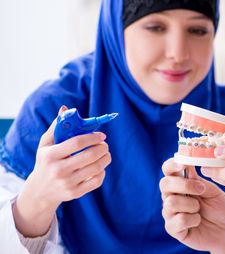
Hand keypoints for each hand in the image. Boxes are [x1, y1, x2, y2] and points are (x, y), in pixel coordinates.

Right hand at [13, 106, 111, 236]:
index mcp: (50, 155)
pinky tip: (99, 167)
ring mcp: (67, 183)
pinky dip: (102, 172)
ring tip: (105, 153)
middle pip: (89, 155)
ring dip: (105, 158)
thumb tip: (66, 109)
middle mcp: (58, 170)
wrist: (39, 192)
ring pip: (96, 168)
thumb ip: (56, 127)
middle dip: (102, 147)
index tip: (101, 135)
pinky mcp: (74, 193)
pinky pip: (96, 181)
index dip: (92, 137)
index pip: (77, 143)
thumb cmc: (45, 162)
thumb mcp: (45, 145)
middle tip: (104, 144)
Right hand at [159, 158, 224, 253]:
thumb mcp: (214, 191)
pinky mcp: (173, 229)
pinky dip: (192, 220)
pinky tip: (197, 221)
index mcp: (181, 182)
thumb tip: (188, 164)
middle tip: (201, 189)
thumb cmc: (220, 207)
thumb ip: (200, 180)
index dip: (172, 165)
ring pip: (171, 203)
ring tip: (200, 209)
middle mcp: (172, 196)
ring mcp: (170, 212)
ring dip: (191, 205)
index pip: (168, 170)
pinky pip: (178, 220)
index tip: (183, 164)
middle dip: (184, 185)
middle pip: (164, 184)